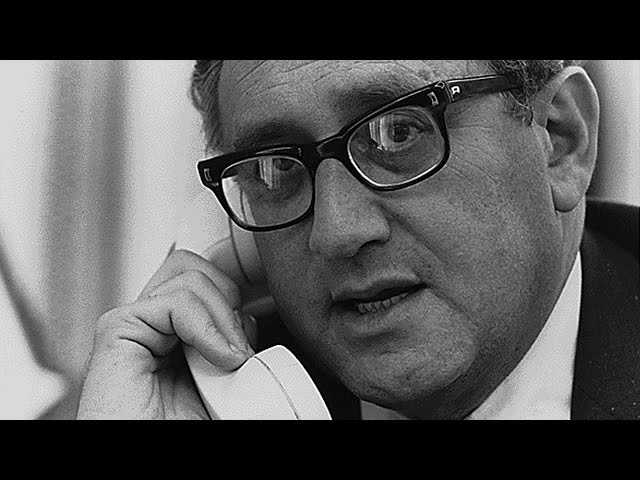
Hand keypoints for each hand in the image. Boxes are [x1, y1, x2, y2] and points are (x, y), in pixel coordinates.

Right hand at [76, 247, 256, 419]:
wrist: (149, 467)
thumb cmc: (182, 430)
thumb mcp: (229, 385)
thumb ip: (234, 347)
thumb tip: (252, 318)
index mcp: (179, 337)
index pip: (210, 283)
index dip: (239, 295)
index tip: (258, 330)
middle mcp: (156, 327)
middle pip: (198, 269)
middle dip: (231, 298)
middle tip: (241, 348)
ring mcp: (137, 326)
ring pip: (189, 273)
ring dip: (222, 313)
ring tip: (230, 358)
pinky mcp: (118, 331)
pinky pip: (174, 300)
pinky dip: (206, 324)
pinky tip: (220, 358)